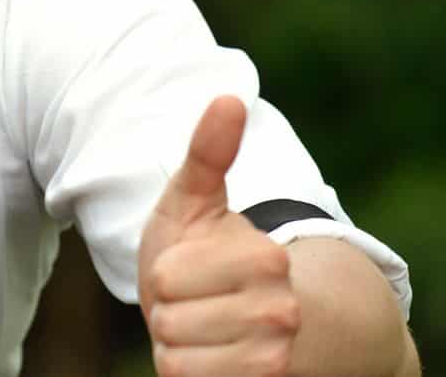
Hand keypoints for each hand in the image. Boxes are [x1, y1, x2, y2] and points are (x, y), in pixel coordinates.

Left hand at [138, 96, 300, 376]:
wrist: (255, 323)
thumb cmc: (209, 255)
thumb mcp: (196, 201)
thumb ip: (208, 153)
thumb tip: (228, 97)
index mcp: (265, 257)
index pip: (165, 277)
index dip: (164, 275)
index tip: (189, 270)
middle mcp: (280, 309)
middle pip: (168, 319)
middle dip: (169, 311)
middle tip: (195, 302)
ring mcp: (275, 356)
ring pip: (177, 357)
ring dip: (177, 345)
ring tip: (202, 329)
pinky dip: (187, 373)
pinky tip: (210, 359)